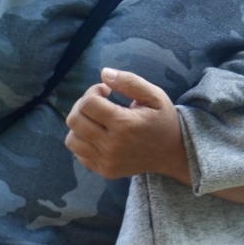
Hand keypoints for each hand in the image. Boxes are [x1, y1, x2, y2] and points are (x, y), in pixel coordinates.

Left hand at [65, 68, 188, 182]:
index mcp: (124, 124)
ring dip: (79, 125)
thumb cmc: (162, 120)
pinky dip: (83, 142)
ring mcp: (107, 161)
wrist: (172, 152)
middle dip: (82, 106)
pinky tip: (98, 135)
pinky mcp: (104, 171)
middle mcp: (112, 146)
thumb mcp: (154, 95)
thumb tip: (103, 73)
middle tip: (97, 103)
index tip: (106, 91)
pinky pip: (79, 155)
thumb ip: (129, 81)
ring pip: (71, 140)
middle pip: (75, 121)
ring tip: (94, 120)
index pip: (88, 103)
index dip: (93, 91)